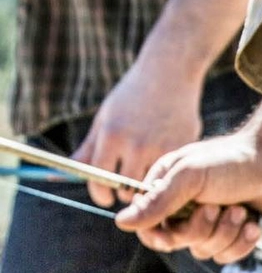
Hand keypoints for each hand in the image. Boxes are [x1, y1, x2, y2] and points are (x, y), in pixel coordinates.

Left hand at [75, 51, 203, 206]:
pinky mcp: (183, 150)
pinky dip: (166, 175)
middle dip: (124, 192)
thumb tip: (67, 173)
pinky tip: (167, 165)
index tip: (104, 198)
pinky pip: (171, 176)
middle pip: (125, 190)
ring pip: (150, 188)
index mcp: (112, 135)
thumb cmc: (131, 96)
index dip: (100, 194)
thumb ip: (89, 148)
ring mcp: (162, 148)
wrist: (169, 74)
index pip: (99, 178)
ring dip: (146, 187)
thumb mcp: (106, 118)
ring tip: (147, 177)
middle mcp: (136, 144)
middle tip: (127, 187)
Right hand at [115, 101, 261, 263]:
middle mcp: (186, 208)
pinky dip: (242, 242)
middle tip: (217, 207)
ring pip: (205, 251)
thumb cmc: (232, 161)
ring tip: (240, 209)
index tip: (171, 233)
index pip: (149, 227)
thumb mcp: (189, 176)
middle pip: (179, 242)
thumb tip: (122, 222)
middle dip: (201, 228)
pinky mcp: (234, 234)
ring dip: (226, 232)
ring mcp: (211, 223)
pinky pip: (228, 256)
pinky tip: (253, 223)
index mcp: (167, 191)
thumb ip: (157, 201)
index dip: (158, 235)